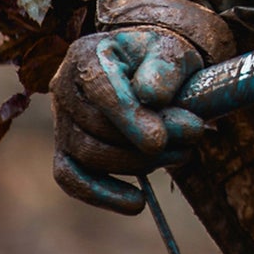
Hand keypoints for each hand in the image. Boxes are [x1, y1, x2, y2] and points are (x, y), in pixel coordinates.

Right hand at [51, 27, 207, 213]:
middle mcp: (64, 87)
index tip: (159, 140)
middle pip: (95, 128)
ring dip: (137, 164)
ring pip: (89, 155)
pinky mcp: (66, 149)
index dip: (128, 117)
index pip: (100, 89)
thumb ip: (164, 68)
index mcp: (86, 54)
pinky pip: (73, 178)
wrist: (153, 67)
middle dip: (144, 143)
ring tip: (182, 154)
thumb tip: (151, 96)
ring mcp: (61, 121)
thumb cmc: (162, 58)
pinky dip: (104, 194)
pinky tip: (137, 203)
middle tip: (192, 137)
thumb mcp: (172, 51)